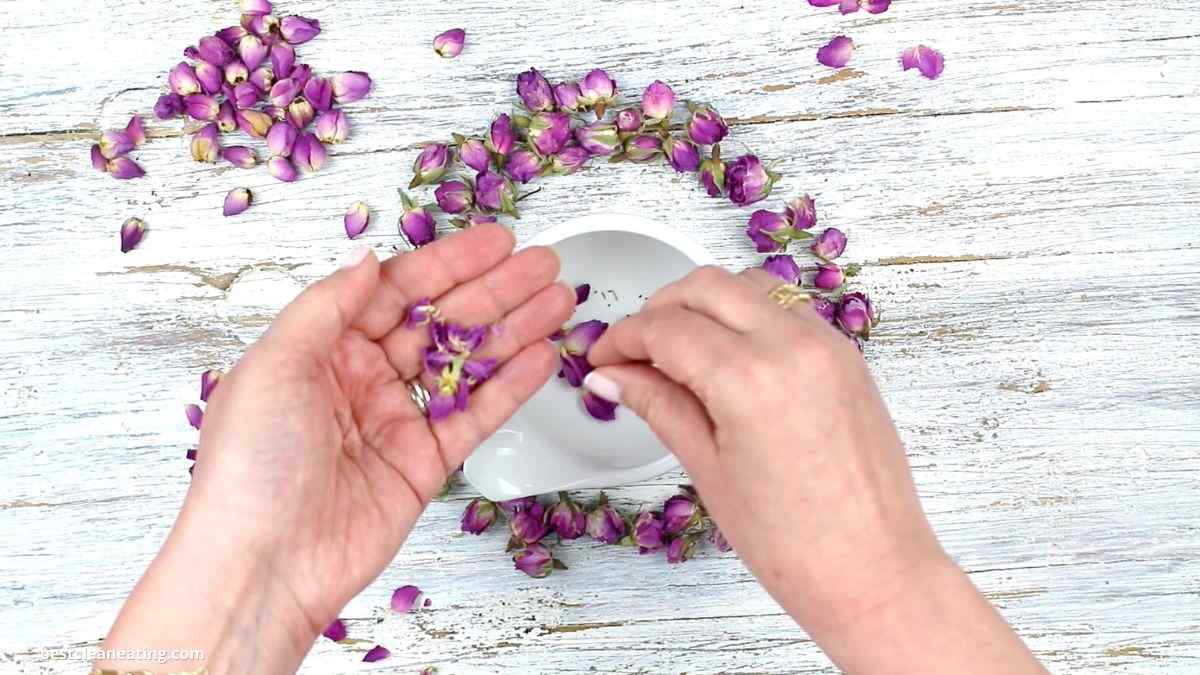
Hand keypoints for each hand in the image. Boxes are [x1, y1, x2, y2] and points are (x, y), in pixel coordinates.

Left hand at [98, 224, 574, 673]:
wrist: (263, 566)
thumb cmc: (248, 468)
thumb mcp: (273, 366)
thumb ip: (327, 307)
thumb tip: (368, 260)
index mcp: (323, 348)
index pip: (397, 291)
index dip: (449, 264)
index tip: (495, 243)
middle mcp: (363, 378)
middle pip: (442, 321)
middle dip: (495, 290)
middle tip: (542, 265)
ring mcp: (398, 420)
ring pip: (467, 364)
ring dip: (514, 330)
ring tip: (558, 301)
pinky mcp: (425, 464)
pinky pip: (477, 416)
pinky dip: (511, 386)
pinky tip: (542, 356)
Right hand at [584, 266, 1045, 673]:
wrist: (873, 570)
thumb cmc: (793, 542)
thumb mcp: (707, 469)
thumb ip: (658, 405)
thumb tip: (611, 376)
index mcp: (750, 378)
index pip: (666, 327)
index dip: (623, 338)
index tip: (604, 359)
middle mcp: (793, 345)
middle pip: (705, 287)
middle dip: (659, 309)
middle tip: (633, 351)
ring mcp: (827, 344)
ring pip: (749, 285)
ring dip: (706, 303)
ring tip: (678, 350)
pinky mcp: (847, 355)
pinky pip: (787, 308)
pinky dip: (749, 314)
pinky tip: (728, 355)